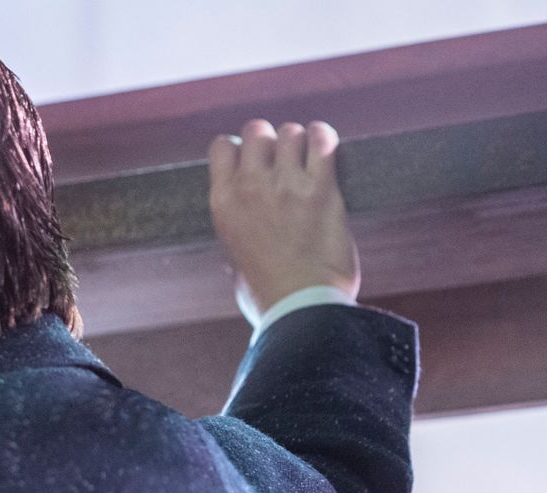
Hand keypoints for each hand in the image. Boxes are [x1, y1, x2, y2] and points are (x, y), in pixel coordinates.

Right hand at [208, 120, 358, 321]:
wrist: (300, 306)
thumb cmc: (267, 295)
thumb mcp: (234, 261)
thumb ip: (238, 236)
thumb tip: (242, 239)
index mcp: (222, 203)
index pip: (221, 147)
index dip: (237, 148)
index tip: (248, 160)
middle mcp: (250, 187)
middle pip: (256, 131)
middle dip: (269, 139)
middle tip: (280, 157)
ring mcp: (286, 184)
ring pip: (291, 132)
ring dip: (299, 141)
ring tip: (306, 156)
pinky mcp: (322, 188)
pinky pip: (323, 141)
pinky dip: (324, 138)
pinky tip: (324, 147)